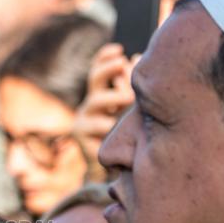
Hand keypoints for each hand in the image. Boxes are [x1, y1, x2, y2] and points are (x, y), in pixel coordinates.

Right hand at [73, 43, 137, 180]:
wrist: (116, 172)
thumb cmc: (129, 139)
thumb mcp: (133, 113)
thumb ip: (135, 92)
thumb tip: (141, 62)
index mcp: (102, 94)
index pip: (99, 68)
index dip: (105, 57)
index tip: (120, 50)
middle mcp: (91, 105)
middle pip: (95, 79)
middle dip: (108, 69)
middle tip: (122, 63)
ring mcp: (84, 121)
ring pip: (96, 100)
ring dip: (114, 96)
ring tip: (129, 97)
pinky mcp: (82, 139)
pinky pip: (96, 126)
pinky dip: (108, 124)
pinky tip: (118, 124)